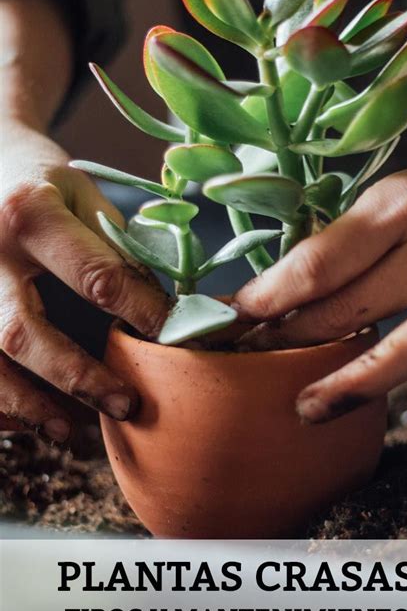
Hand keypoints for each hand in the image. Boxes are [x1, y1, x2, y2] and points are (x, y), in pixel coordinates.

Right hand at [0, 119, 168, 442]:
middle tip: (126, 405)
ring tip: (71, 430)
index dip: (142, 314)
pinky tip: (28, 420)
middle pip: (24, 333)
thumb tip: (165, 311)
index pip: (95, 277)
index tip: (178, 339)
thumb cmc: (40, 181)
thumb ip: (116, 250)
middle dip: (77, 377)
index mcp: (29, 213)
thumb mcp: (82, 196)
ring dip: (28, 404)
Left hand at [233, 149, 406, 422]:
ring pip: (405, 351)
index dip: (269, 297)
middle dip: (289, 337)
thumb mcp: (395, 194)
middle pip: (348, 309)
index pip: (318, 265)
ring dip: (348, 384)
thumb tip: (288, 286)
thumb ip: (351, 239)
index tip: (232, 316)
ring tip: (306, 408)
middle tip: (249, 355)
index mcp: (400, 204)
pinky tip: (402, 406)